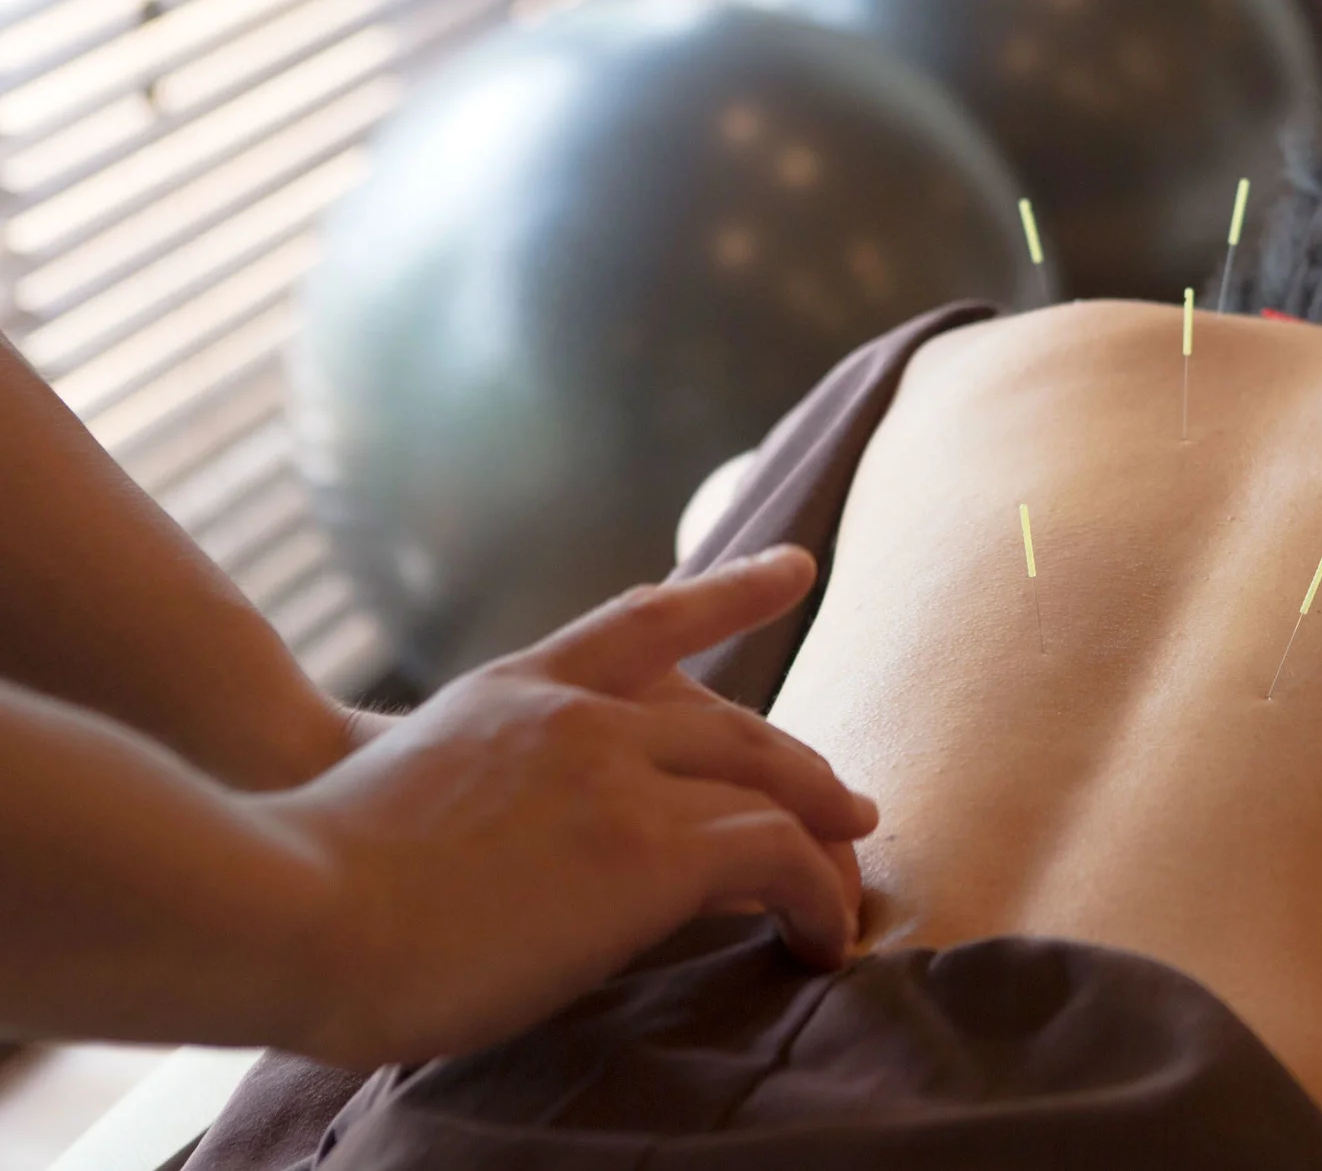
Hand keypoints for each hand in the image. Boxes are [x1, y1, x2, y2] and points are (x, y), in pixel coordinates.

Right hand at [251, 547, 875, 1066]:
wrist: (289, 904)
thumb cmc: (305, 883)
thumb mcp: (397, 792)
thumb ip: (478, 793)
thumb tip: (506, 852)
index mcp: (514, 691)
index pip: (644, 622)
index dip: (729, 595)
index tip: (793, 569)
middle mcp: (580, 715)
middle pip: (732, 723)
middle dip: (800, 766)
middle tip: (848, 804)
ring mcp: (620, 773)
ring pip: (770, 784)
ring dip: (823, 839)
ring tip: (848, 888)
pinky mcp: (653, 848)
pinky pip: (780, 857)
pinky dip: (819, 896)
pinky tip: (822, 936)